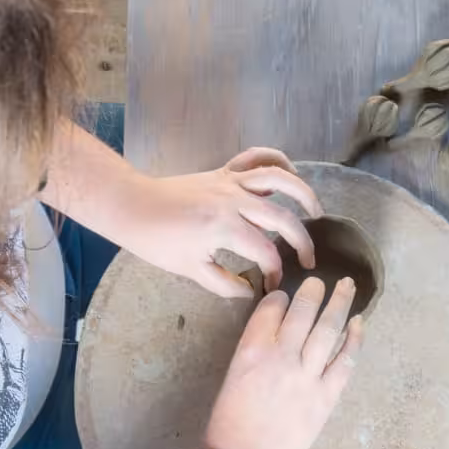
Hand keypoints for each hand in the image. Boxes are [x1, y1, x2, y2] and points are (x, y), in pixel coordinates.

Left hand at [118, 147, 320, 297]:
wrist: (131, 205)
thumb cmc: (156, 241)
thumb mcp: (190, 270)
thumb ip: (225, 284)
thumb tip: (250, 291)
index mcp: (225, 228)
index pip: (266, 253)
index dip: (274, 272)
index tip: (271, 285)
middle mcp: (234, 201)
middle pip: (283, 220)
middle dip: (301, 243)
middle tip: (308, 261)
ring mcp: (230, 182)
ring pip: (278, 179)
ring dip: (303, 193)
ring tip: (317, 211)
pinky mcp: (224, 171)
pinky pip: (256, 157)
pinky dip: (277, 160)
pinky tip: (290, 172)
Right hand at [201, 276, 362, 448]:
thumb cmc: (231, 420)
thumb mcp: (234, 374)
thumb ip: (256, 349)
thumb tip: (280, 330)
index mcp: (251, 350)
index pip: (271, 308)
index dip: (280, 298)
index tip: (286, 296)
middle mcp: (281, 357)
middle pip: (303, 313)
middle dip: (313, 292)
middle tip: (319, 282)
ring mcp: (307, 376)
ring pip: (328, 329)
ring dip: (339, 303)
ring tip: (346, 286)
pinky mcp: (326, 396)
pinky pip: (346, 361)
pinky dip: (354, 339)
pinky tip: (359, 323)